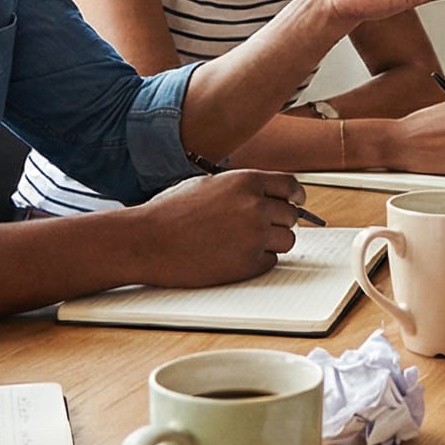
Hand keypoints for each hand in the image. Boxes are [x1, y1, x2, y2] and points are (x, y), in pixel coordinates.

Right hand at [128, 170, 300, 286]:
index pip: (291, 185)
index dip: (294, 196)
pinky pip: (269, 261)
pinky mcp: (248, 263)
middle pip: (291, 216)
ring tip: (242, 242)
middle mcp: (256, 206)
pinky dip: (257, 261)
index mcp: (247, 181)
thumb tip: (268, 194)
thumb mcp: (210, 184)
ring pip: (286, 240)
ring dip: (271, 242)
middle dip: (278, 221)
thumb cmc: (171, 212)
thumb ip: (241, 187)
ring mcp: (254, 236)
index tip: (295, 202)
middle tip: (257, 227)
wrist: (148, 241)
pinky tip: (232, 255)